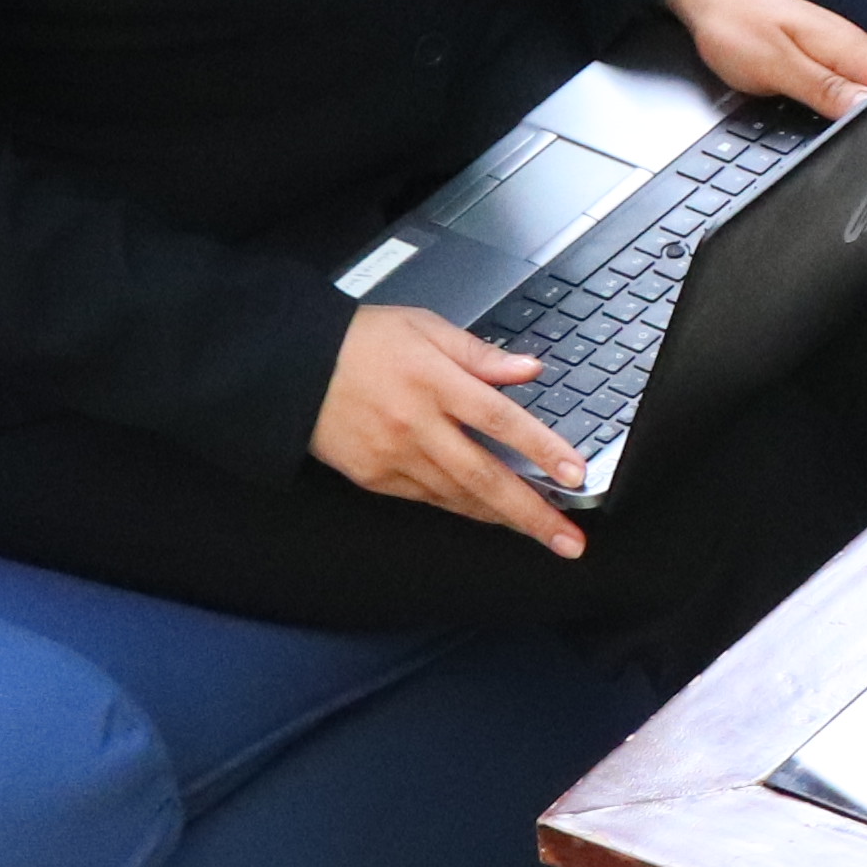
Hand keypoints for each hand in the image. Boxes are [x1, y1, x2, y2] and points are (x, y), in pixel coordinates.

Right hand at [314, 303, 588, 551]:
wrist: (291, 368)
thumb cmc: (360, 341)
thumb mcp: (424, 327)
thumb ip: (480, 353)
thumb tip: (530, 369)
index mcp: (432, 380)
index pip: (500, 420)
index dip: (542, 448)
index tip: (575, 473)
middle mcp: (415, 424)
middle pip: (485, 476)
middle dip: (532, 514)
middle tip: (568, 539)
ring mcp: (393, 457)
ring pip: (460, 498)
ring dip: (504, 518)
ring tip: (542, 533)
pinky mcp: (375, 478)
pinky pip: (430, 499)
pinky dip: (465, 509)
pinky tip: (491, 515)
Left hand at [663, 0, 866, 120]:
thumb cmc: (737, 24)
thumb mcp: (776, 65)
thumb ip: (824, 88)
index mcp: (848, 47)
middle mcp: (852, 48)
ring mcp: (841, 54)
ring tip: (856, 141)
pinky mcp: (827, 61)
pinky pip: (851, 89)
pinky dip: (847, 108)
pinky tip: (835, 123)